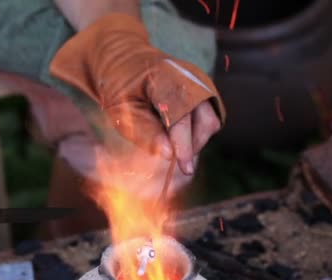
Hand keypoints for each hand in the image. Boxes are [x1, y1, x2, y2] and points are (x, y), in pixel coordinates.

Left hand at [50, 13, 225, 174]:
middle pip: (205, 123)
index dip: (184, 145)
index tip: (185, 169)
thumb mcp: (120, 110)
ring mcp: (202, 82)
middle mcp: (191, 77)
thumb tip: (169, 155)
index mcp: (166, 77)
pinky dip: (194, 131)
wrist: (126, 59)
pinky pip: (209, 119)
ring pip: (211, 123)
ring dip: (193, 140)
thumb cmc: (119, 85)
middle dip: (191, 146)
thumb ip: (144, 132)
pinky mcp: (206, 89)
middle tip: (170, 158)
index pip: (182, 117)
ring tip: (167, 138)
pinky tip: (173, 129)